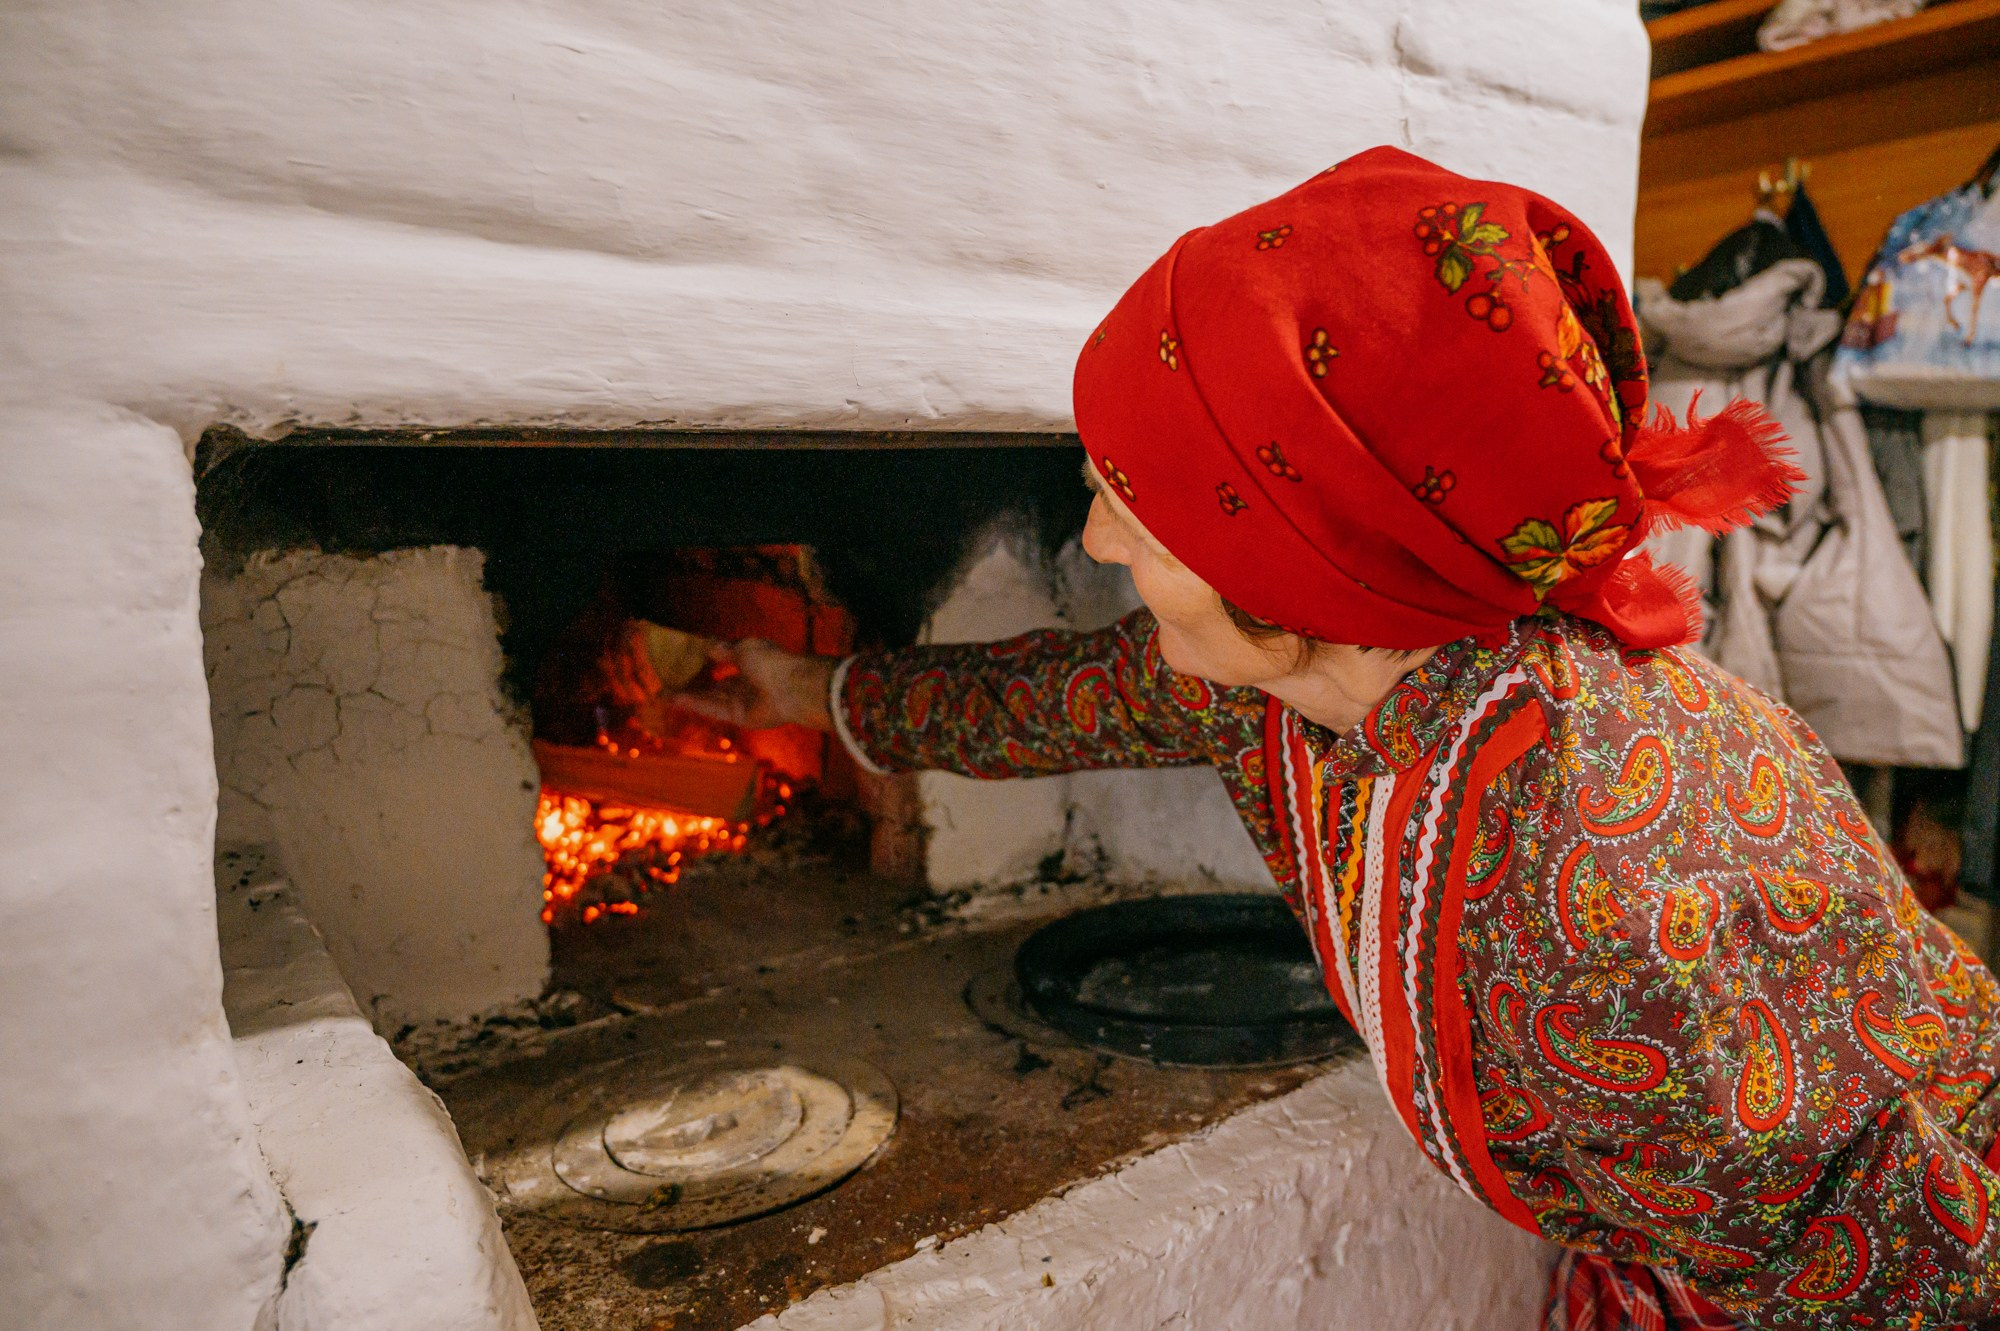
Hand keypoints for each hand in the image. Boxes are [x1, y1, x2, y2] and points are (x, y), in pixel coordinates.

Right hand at [670, 638, 838, 731]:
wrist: (791, 688)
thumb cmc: (771, 661)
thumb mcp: (742, 648)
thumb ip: (723, 649)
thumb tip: (705, 644)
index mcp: (750, 661)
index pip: (724, 660)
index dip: (704, 660)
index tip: (682, 659)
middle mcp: (745, 682)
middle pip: (714, 684)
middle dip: (693, 683)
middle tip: (668, 680)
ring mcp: (742, 701)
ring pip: (710, 698)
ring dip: (688, 696)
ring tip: (663, 693)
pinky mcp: (739, 717)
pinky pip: (714, 710)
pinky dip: (695, 705)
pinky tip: (675, 700)